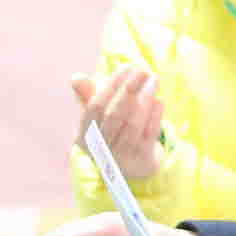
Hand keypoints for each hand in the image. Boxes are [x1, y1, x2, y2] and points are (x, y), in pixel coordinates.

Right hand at [72, 66, 169, 184]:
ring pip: (133, 125)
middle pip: (115, 116)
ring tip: (153, 80)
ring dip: (145, 99)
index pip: (95, 107)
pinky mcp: (141, 161)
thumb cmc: (113, 132)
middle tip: (142, 70)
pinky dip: (155, 116)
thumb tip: (76, 78)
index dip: (110, 86)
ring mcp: (121, 157)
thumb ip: (87, 96)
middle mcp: (101, 148)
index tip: (125, 68)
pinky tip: (159, 100)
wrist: (132, 167)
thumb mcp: (98, 117)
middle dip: (129, 90)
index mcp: (86, 135)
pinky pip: (149, 135)